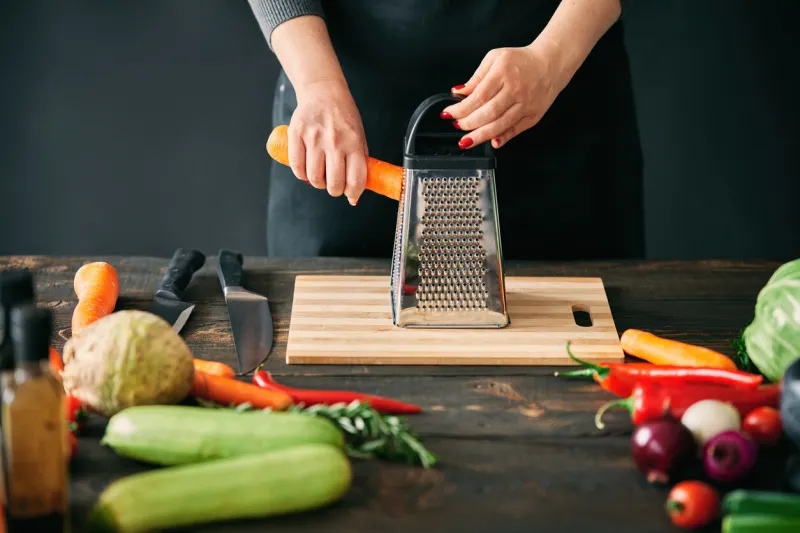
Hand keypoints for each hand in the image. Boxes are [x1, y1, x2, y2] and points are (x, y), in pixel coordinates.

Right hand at [288, 81, 367, 204]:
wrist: (323, 92)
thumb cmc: (343, 117)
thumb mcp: (359, 137)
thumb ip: (359, 163)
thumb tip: (355, 195)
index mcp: (353, 142)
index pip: (356, 179)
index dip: (353, 193)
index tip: (350, 195)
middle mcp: (335, 141)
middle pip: (333, 182)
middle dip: (334, 191)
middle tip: (333, 186)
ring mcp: (314, 137)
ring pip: (313, 177)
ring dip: (317, 183)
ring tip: (320, 176)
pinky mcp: (296, 133)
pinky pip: (296, 165)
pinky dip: (301, 174)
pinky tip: (306, 170)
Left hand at [441, 44, 562, 149]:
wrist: (551, 64)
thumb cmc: (521, 60)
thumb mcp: (495, 58)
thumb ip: (476, 77)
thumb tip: (458, 92)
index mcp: (503, 73)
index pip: (478, 96)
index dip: (461, 109)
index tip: (449, 113)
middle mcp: (515, 90)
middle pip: (488, 113)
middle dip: (468, 123)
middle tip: (457, 126)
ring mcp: (525, 104)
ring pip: (500, 125)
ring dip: (481, 136)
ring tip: (466, 140)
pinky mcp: (533, 115)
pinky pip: (515, 130)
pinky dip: (503, 138)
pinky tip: (492, 142)